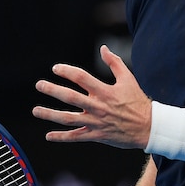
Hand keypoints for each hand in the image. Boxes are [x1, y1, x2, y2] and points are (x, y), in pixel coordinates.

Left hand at [33, 44, 151, 148]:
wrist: (149, 128)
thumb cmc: (137, 101)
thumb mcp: (128, 79)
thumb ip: (114, 63)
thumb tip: (103, 48)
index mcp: (105, 91)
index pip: (81, 78)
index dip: (67, 71)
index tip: (55, 68)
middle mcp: (98, 107)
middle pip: (70, 97)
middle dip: (52, 90)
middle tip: (39, 85)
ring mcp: (95, 122)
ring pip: (68, 119)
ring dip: (50, 114)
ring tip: (35, 110)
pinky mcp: (96, 135)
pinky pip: (76, 137)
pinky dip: (61, 137)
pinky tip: (48, 135)